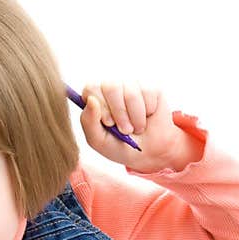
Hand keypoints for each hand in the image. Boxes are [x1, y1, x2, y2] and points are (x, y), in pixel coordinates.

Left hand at [79, 81, 193, 172]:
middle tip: (125, 130)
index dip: (101, 105)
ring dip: (135, 117)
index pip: (91, 88)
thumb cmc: (120, 146)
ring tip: (137, 128)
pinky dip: (148, 112)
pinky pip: (147, 93)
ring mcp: (131, 86)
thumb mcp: (99, 140)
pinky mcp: (150, 88)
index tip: (109, 123)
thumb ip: (88, 122)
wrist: (150, 153)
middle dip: (119, 113)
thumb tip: (91, 100)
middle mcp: (112, 89)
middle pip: (110, 87)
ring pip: (130, 93)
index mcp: (96, 99)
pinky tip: (147, 118)